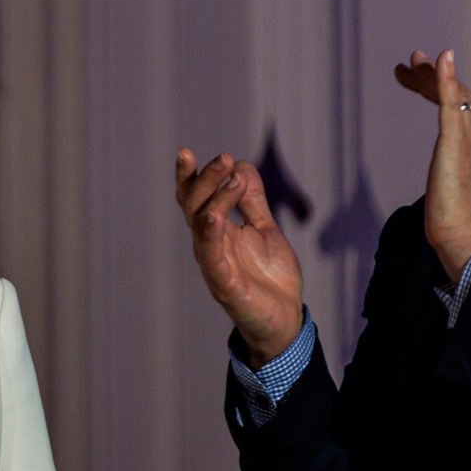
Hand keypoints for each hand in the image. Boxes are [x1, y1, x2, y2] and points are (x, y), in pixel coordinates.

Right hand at [174, 146, 305, 366]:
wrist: (284, 319)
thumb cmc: (270, 277)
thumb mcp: (265, 230)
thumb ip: (252, 202)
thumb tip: (243, 166)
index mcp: (216, 231)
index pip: (195, 198)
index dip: (189, 176)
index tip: (185, 151)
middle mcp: (209, 244)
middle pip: (195, 206)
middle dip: (205, 179)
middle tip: (224, 158)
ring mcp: (214, 264)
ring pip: (203, 226)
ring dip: (214, 199)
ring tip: (230, 177)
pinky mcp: (225, 285)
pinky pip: (213, 258)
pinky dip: (211, 237)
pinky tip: (215, 218)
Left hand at [392, 47, 470, 280]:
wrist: (469, 244)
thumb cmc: (464, 232)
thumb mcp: (465, 197)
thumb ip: (463, 180)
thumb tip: (452, 183)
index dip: (451, 93)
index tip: (427, 81)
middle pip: (464, 98)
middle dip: (437, 79)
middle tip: (412, 62)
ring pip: (454, 96)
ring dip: (431, 76)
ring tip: (411, 62)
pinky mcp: (457, 145)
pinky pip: (451, 105)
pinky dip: (445, 80)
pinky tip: (437, 61)